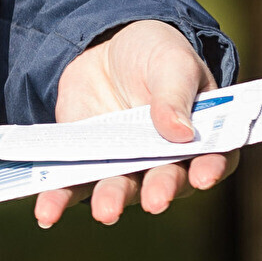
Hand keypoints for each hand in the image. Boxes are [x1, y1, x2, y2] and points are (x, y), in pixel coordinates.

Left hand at [33, 19, 233, 229]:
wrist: (108, 48)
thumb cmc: (156, 55)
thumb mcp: (172, 63)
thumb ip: (175, 95)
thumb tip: (179, 132)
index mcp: (200, 137)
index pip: (213, 158)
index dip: (210, 168)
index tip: (204, 176)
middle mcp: (166, 160)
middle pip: (166, 181)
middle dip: (160, 191)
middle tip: (155, 201)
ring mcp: (126, 164)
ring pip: (121, 189)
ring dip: (112, 201)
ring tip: (105, 211)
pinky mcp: (89, 162)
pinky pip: (75, 185)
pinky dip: (61, 199)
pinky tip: (48, 212)